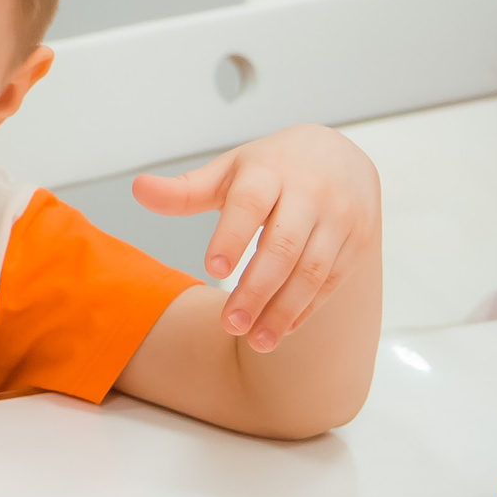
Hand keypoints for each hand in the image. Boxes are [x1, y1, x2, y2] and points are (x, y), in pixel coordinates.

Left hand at [133, 124, 379, 353]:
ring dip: (283, 310)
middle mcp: (310, 192)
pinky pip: (332, 280)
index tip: (211, 268)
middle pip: (283, 246)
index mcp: (269, 171)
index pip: (250, 204)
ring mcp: (339, 217)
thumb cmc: (270, 168)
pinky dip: (307, 308)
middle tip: (229, 324)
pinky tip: (282, 328)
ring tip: (256, 341)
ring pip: (312, 270)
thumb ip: (185, 190)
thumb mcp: (228, 171)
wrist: (339, 155)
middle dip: (256, 290)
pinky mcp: (358, 240)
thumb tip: (137, 189)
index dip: (231, 235)